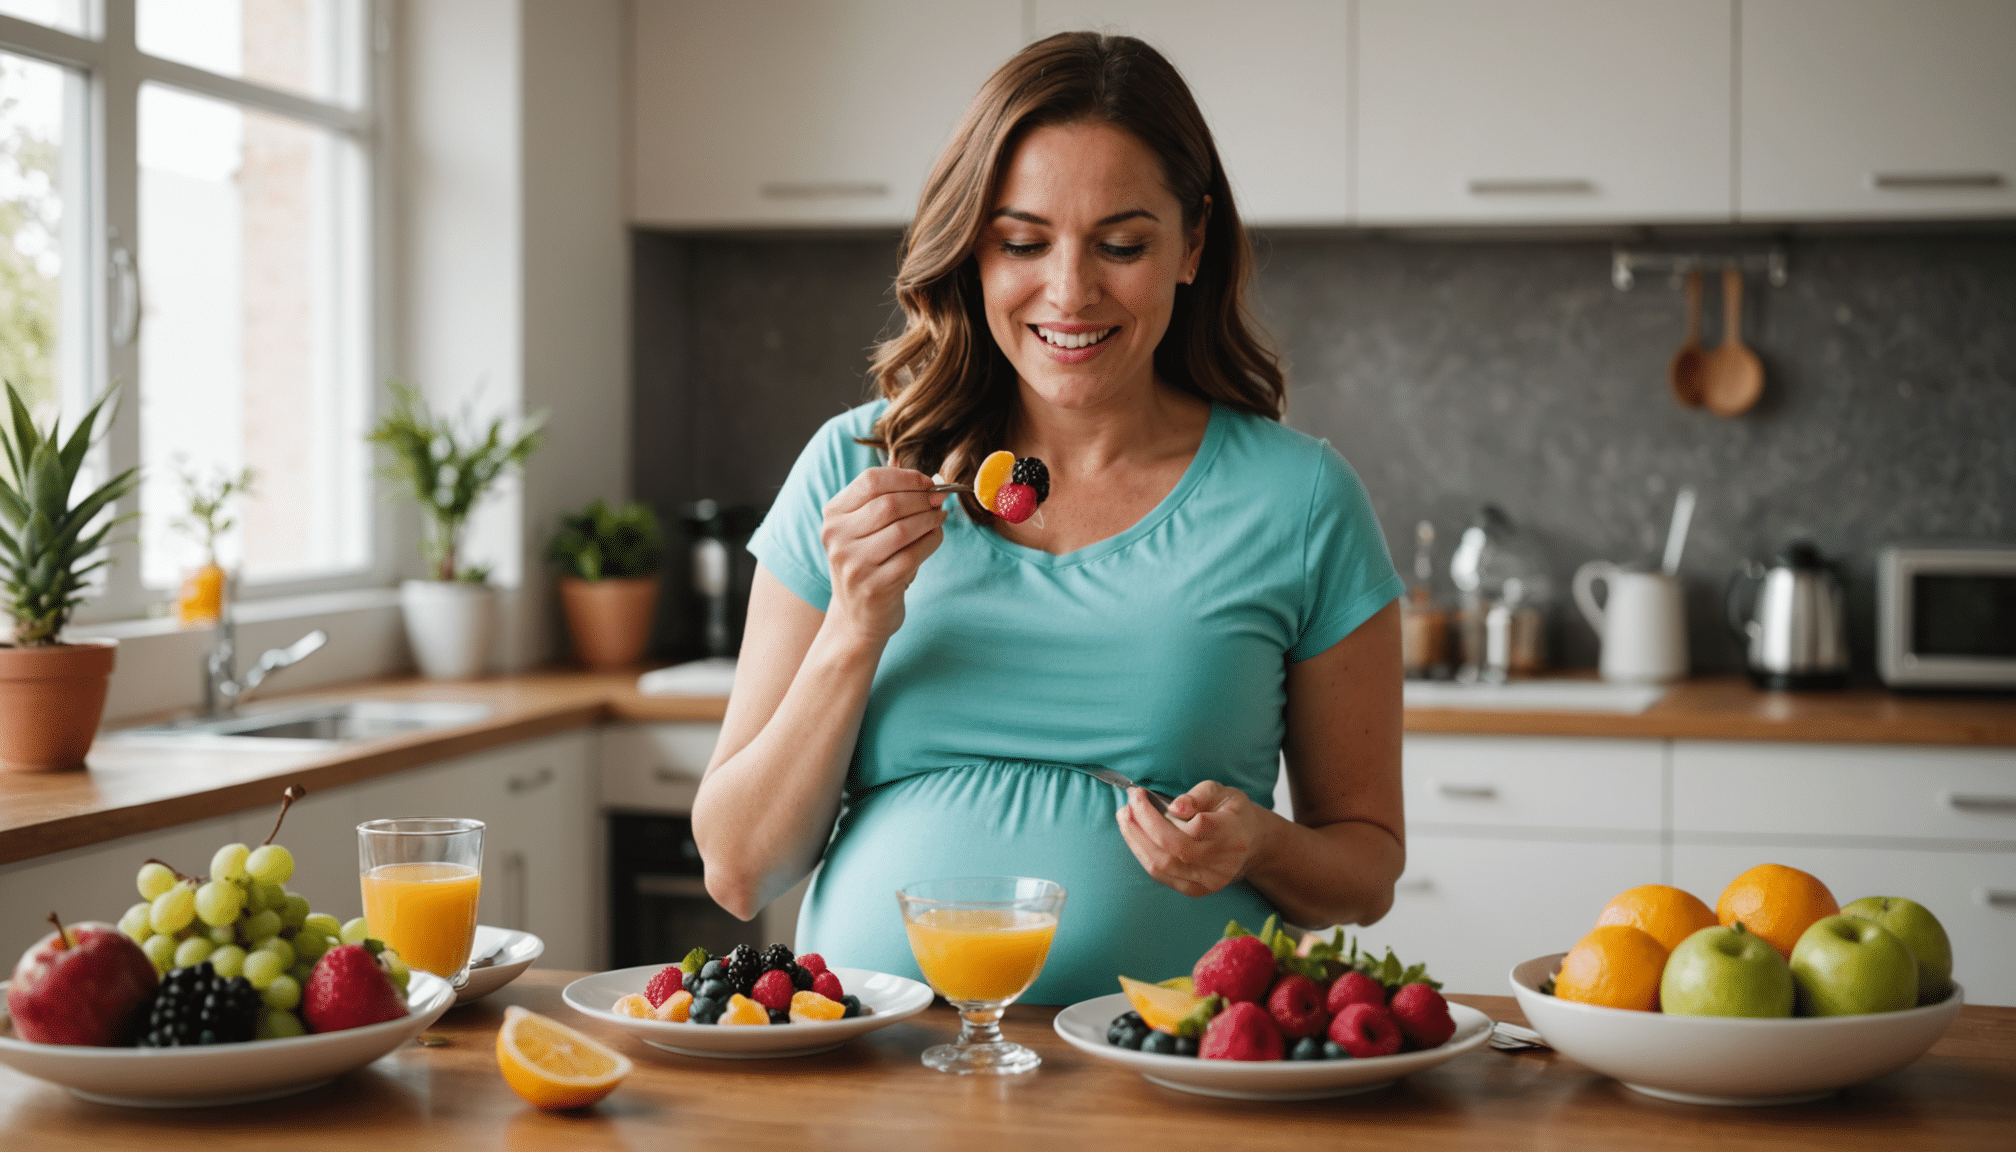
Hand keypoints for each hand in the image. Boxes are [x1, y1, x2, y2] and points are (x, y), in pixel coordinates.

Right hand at [819, 467, 947, 643]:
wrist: (856, 615)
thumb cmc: (868, 563)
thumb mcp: (865, 528)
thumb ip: (889, 498)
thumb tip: (931, 478)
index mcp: (833, 515)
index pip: (871, 481)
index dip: (905, 477)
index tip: (927, 482)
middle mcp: (837, 538)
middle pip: (889, 503)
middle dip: (922, 498)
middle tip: (940, 498)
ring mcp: (853, 564)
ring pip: (903, 529)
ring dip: (929, 519)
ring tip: (940, 516)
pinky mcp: (874, 586)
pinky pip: (912, 555)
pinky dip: (931, 541)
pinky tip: (935, 536)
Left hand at [1115, 780, 1270, 898]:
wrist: (1250, 844)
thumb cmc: (1232, 813)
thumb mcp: (1222, 792)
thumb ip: (1199, 795)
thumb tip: (1174, 807)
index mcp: (1233, 832)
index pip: (1198, 826)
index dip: (1163, 812)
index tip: (1142, 794)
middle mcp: (1223, 861)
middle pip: (1175, 847)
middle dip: (1142, 824)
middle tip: (1127, 804)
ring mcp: (1210, 880)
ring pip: (1163, 865)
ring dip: (1136, 840)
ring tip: (1124, 818)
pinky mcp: (1197, 891)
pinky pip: (1162, 876)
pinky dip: (1143, 855)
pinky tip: (1134, 837)